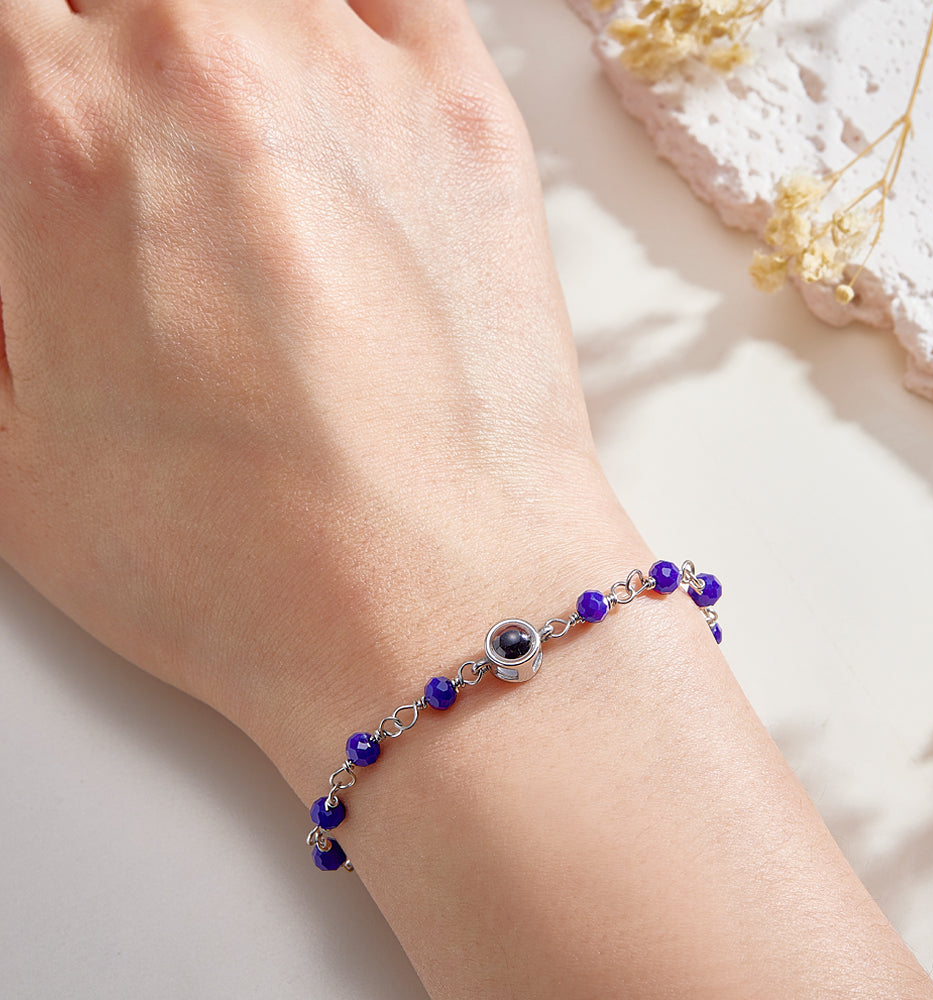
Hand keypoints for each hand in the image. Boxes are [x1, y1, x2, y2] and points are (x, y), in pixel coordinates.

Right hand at [0, 0, 643, 752]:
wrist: (431, 600)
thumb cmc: (231, 560)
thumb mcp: (11, 441)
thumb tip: (20, 186)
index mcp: (55, 129)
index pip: (15, 18)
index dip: (37, 79)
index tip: (60, 127)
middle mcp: (202, 60)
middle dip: (117, 53)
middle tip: (152, 159)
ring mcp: (353, 72)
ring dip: (228, 40)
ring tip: (240, 141)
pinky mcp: (470, 114)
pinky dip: (350, 22)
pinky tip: (336, 97)